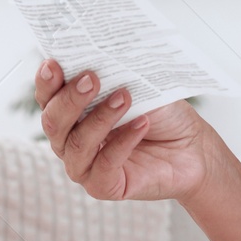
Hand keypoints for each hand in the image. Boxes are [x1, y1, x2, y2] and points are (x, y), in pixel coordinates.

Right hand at [35, 59, 212, 202]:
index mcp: (72, 112)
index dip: (46, 82)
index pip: (48, 98)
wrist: (193, 148)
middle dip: (70, 98)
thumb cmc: (162, 115)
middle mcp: (70, 140)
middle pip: (53, 122)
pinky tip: (141, 124)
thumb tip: (101, 53)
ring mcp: (85, 166)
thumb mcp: (138, 86)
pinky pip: (104, 164)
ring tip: (124, 97)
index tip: (53, 64)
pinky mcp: (104, 186)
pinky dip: (123, 142)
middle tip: (91, 78)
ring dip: (100, 118)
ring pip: (77, 144)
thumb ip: (115, 74)